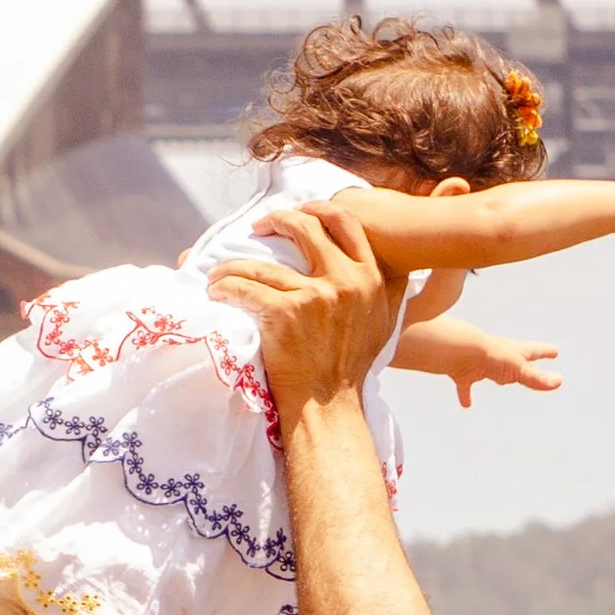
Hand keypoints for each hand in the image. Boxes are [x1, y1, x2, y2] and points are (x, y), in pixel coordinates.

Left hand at [207, 203, 402, 425]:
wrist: (329, 405)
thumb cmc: (351, 367)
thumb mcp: (383, 322)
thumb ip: (388, 291)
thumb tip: (396, 266)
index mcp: (371, 279)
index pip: (347, 222)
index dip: (320, 209)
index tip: (301, 211)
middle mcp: (346, 281)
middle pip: (307, 227)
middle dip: (278, 220)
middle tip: (260, 227)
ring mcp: (314, 296)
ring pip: (263, 264)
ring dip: (235, 265)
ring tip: (222, 272)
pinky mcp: (284, 313)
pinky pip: (245, 287)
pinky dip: (225, 287)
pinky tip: (217, 290)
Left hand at [452, 328, 561, 409]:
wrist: (460, 351)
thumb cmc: (491, 355)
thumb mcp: (518, 369)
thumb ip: (536, 378)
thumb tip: (558, 381)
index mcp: (514, 351)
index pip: (534, 351)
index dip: (545, 352)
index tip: (555, 351)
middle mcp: (499, 356)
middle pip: (515, 360)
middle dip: (525, 362)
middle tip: (532, 359)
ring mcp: (481, 363)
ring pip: (493, 371)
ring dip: (499, 376)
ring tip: (501, 382)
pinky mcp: (465, 373)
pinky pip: (466, 387)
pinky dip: (466, 395)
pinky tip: (466, 405)